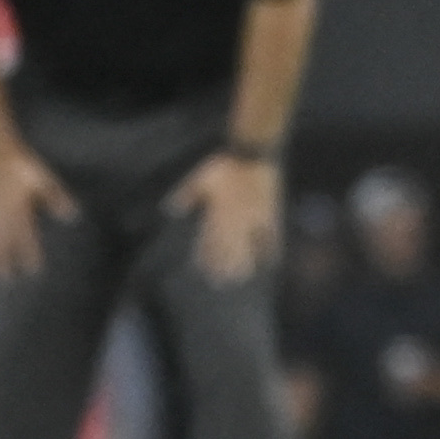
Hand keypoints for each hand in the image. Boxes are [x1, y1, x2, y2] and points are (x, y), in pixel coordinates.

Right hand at [0, 142, 77, 276]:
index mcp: (18, 211)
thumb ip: (56, 197)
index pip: (25, 239)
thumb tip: (73, 216)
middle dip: (3, 262)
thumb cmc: (20, 163)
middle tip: (5, 279)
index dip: (29, 255)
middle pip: (2, 244)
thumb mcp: (43, 178)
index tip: (33, 270)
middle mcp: (0, 215)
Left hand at [169, 149, 280, 284]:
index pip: (209, 239)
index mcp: (217, 212)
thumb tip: (169, 209)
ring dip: (245, 264)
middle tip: (220, 284)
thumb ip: (186, 195)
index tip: (201, 270)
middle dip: (223, 267)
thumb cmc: (224, 165)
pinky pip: (271, 236)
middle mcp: (235, 220)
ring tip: (242, 279)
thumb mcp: (199, 178)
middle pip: (228, 248)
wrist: (251, 155)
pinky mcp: (269, 214)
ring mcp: (253, 219)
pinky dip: (270, 249)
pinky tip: (271, 262)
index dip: (205, 256)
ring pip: (248, 247)